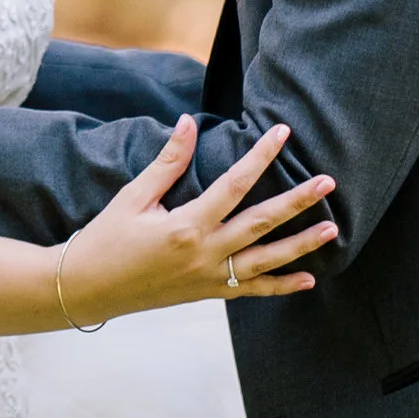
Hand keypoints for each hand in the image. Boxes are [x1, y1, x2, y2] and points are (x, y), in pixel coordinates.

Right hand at [56, 118, 335, 324]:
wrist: (87, 289)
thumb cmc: (106, 239)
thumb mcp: (133, 196)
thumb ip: (168, 162)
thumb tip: (189, 123)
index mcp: (186, 225)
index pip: (234, 184)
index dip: (261, 155)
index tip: (282, 132)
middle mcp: (204, 254)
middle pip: (262, 223)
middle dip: (297, 201)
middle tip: (327, 182)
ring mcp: (209, 278)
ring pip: (266, 260)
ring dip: (301, 245)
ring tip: (331, 229)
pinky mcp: (207, 294)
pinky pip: (252, 291)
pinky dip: (281, 286)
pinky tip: (308, 280)